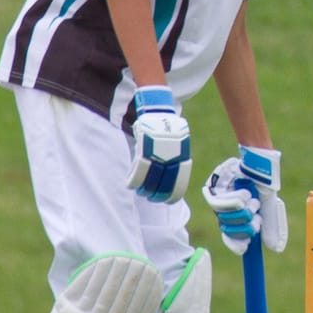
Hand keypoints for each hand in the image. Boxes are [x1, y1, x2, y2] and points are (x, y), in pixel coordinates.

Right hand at [126, 86, 191, 202]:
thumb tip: (172, 179)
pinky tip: (131, 184)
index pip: (179, 184)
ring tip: (141, 192)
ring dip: (144, 190)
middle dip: (156, 195)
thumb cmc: (169, 130)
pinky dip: (134, 180)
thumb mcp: (180, 145)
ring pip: (149, 181)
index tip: (168, 201)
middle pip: (163, 185)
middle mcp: (170, 158)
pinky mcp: (143, 150)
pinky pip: (138, 171)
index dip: (173, 195)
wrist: (159, 112)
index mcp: (181, 158)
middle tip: (152, 198)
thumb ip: (176, 161)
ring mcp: (157, 155)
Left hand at [200, 146, 286, 254]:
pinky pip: (219, 204)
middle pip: (228, 230)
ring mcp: (218, 201)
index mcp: (237, 219)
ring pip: (225, 218)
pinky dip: (236, 201)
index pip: (232, 238)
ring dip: (244, 211)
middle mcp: (226, 212)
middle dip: (247, 225)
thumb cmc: (263, 184)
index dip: (237, 244)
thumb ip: (272, 227)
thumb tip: (275, 248)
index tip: (246, 245)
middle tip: (256, 215)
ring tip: (252, 200)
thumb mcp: (270, 208)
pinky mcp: (212, 190)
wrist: (259, 164)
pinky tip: (245, 194)